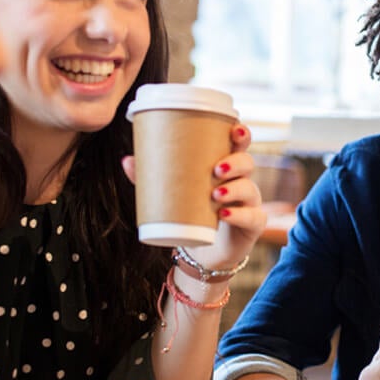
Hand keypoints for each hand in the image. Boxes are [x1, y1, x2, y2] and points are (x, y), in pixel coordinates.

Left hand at [122, 123, 265, 270]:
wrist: (205, 251)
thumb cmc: (193, 213)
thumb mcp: (173, 194)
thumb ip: (152, 178)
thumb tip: (127, 160)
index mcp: (226, 167)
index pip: (240, 145)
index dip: (242, 135)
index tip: (235, 129)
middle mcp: (242, 181)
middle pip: (248, 163)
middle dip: (236, 162)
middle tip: (216, 169)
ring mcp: (250, 203)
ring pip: (250, 188)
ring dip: (234, 188)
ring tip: (215, 193)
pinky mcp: (253, 225)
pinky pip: (253, 217)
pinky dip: (240, 215)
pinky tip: (226, 214)